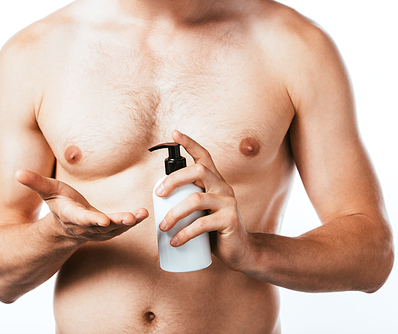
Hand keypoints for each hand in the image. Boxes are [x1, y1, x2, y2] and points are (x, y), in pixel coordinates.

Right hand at [15, 169, 148, 242]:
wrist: (66, 227)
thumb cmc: (59, 205)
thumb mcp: (47, 191)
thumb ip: (34, 182)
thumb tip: (17, 173)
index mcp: (70, 216)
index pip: (80, 218)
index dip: (90, 220)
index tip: (101, 220)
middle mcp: (85, 226)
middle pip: (101, 226)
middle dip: (114, 223)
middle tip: (127, 219)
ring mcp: (98, 230)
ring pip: (114, 228)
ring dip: (128, 222)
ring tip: (140, 215)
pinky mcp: (109, 229)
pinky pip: (122, 227)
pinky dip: (133, 221)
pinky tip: (144, 214)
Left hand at [156, 130, 249, 270]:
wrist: (239, 250)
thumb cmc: (214, 229)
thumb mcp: (201, 210)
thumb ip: (188, 199)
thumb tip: (158, 197)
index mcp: (215, 181)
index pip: (204, 156)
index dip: (190, 144)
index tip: (174, 133)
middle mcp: (223, 187)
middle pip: (199, 171)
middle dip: (174, 179)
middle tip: (158, 194)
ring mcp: (228, 203)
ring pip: (196, 199)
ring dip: (174, 213)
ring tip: (162, 227)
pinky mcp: (230, 220)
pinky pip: (202, 224)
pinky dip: (184, 234)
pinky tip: (175, 241)